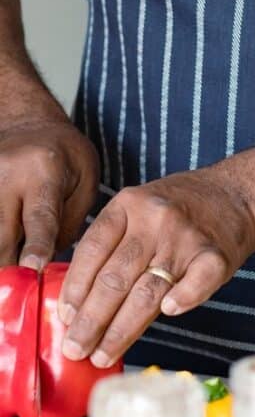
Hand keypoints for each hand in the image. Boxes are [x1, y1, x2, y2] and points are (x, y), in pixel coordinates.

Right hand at [0, 118, 99, 268]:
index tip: (32, 270)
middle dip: (9, 267)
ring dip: (0, 255)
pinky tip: (5, 250)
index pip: (40, 215)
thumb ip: (69, 220)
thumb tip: (45, 264)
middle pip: (3, 234)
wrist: (27, 123)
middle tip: (20, 293)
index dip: (37, 246)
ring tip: (10, 283)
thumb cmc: (66, 155)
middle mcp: (6, 176)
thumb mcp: (84, 178)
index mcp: (44, 170)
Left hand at [57, 165, 254, 366]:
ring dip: (121, 330)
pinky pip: (195, 284)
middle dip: (90, 321)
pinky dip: (182, 301)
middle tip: (75, 348)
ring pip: (147, 292)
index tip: (64, 319)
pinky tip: (168, 314)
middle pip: (115, 278)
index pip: (91, 252)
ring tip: (101, 354)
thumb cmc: (182, 208)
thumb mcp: (140, 209)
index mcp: (130, 205)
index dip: (74, 290)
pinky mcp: (216, 255)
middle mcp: (156, 219)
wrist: (240, 193)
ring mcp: (187, 238)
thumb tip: (77, 305)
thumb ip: (113, 244)